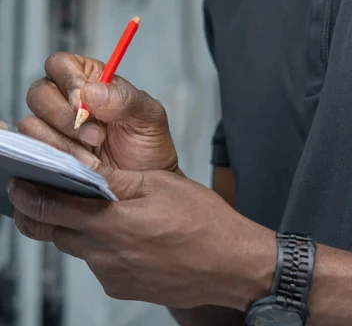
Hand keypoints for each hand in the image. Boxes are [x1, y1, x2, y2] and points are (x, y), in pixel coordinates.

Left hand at [8, 170, 273, 309]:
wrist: (229, 266)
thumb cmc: (202, 221)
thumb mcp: (159, 184)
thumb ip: (115, 177)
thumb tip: (81, 165)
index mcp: (110, 223)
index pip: (51, 209)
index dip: (29, 194)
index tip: (18, 182)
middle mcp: (103, 254)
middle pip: (55, 232)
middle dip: (42, 211)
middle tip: (38, 191)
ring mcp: (111, 274)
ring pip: (78, 246)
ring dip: (74, 227)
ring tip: (92, 207)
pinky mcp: (122, 286)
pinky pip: (99, 262)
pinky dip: (100, 244)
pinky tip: (123, 231)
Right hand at [20, 52, 178, 173]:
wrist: (144, 187)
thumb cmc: (146, 147)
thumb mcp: (148, 117)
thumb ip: (124, 99)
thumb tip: (90, 91)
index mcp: (90, 81)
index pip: (60, 64)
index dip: (68, 80)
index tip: (82, 101)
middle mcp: (65, 102)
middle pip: (39, 93)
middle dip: (65, 116)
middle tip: (96, 135)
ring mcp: (51, 130)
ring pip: (31, 124)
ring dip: (62, 141)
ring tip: (93, 156)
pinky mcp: (43, 157)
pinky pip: (31, 152)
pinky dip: (53, 159)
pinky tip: (79, 166)